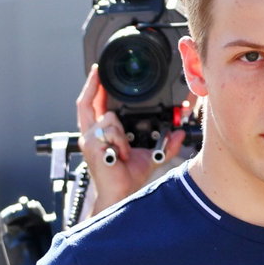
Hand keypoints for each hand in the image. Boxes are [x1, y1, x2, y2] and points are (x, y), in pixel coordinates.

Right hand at [75, 66, 176, 212]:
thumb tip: (178, 133)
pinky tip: (122, 155)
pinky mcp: (91, 146)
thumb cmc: (127, 177)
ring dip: (122, 133)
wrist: (119, 192)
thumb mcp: (151, 155)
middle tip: (97, 71)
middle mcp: (92, 134)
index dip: (95, 88)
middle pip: (85, 103)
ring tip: (126, 152)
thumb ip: (165, 143)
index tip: (99, 73)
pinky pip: (111, 131)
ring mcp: (90, 139)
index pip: (94, 105)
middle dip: (92, 84)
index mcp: (102, 133)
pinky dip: (121, 142)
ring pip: (109, 117)